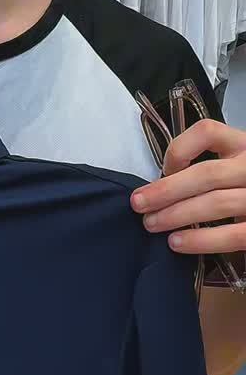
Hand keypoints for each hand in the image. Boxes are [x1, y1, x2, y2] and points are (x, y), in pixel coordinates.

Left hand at [130, 120, 245, 255]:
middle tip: (139, 204)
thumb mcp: (229, 164)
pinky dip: (200, 240)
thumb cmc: (241, 185)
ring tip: (152, 224)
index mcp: (243, 144)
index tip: (162, 169)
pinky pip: (233, 235)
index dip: (179, 149)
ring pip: (216, 204)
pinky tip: (176, 242)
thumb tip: (162, 182)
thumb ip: (206, 166)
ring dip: (177, 215)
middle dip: (166, 190)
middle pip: (207, 174)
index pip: (208, 132)